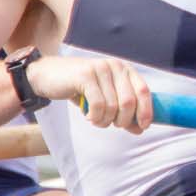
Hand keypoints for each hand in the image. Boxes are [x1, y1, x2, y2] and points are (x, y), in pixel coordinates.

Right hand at [28, 54, 152, 132]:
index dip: (146, 111)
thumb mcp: (106, 98)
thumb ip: (123, 111)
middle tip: (110, 124)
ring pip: (112, 107)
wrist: (49, 75)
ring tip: (96, 120)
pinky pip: (98, 105)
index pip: (144, 91)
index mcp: (124, 69)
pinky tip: (88, 116)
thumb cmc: (81, 89)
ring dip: (104, 121)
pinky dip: (94, 117)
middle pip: (129, 102)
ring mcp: (100, 69)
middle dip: (122, 121)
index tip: (142, 127)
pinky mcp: (85, 75)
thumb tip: (141, 128)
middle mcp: (115, 66)